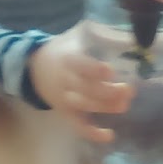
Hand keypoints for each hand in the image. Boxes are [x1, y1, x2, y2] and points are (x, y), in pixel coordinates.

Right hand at [28, 25, 131, 143]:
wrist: (33, 68)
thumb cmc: (62, 50)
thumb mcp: (74, 37)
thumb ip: (96, 32)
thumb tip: (128, 28)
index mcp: (67, 59)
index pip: (80, 65)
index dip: (94, 70)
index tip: (111, 72)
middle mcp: (64, 80)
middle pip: (86, 88)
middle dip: (108, 91)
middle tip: (129, 90)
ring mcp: (63, 98)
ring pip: (84, 105)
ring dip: (106, 107)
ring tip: (124, 105)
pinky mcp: (64, 112)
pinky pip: (77, 125)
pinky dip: (91, 133)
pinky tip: (109, 136)